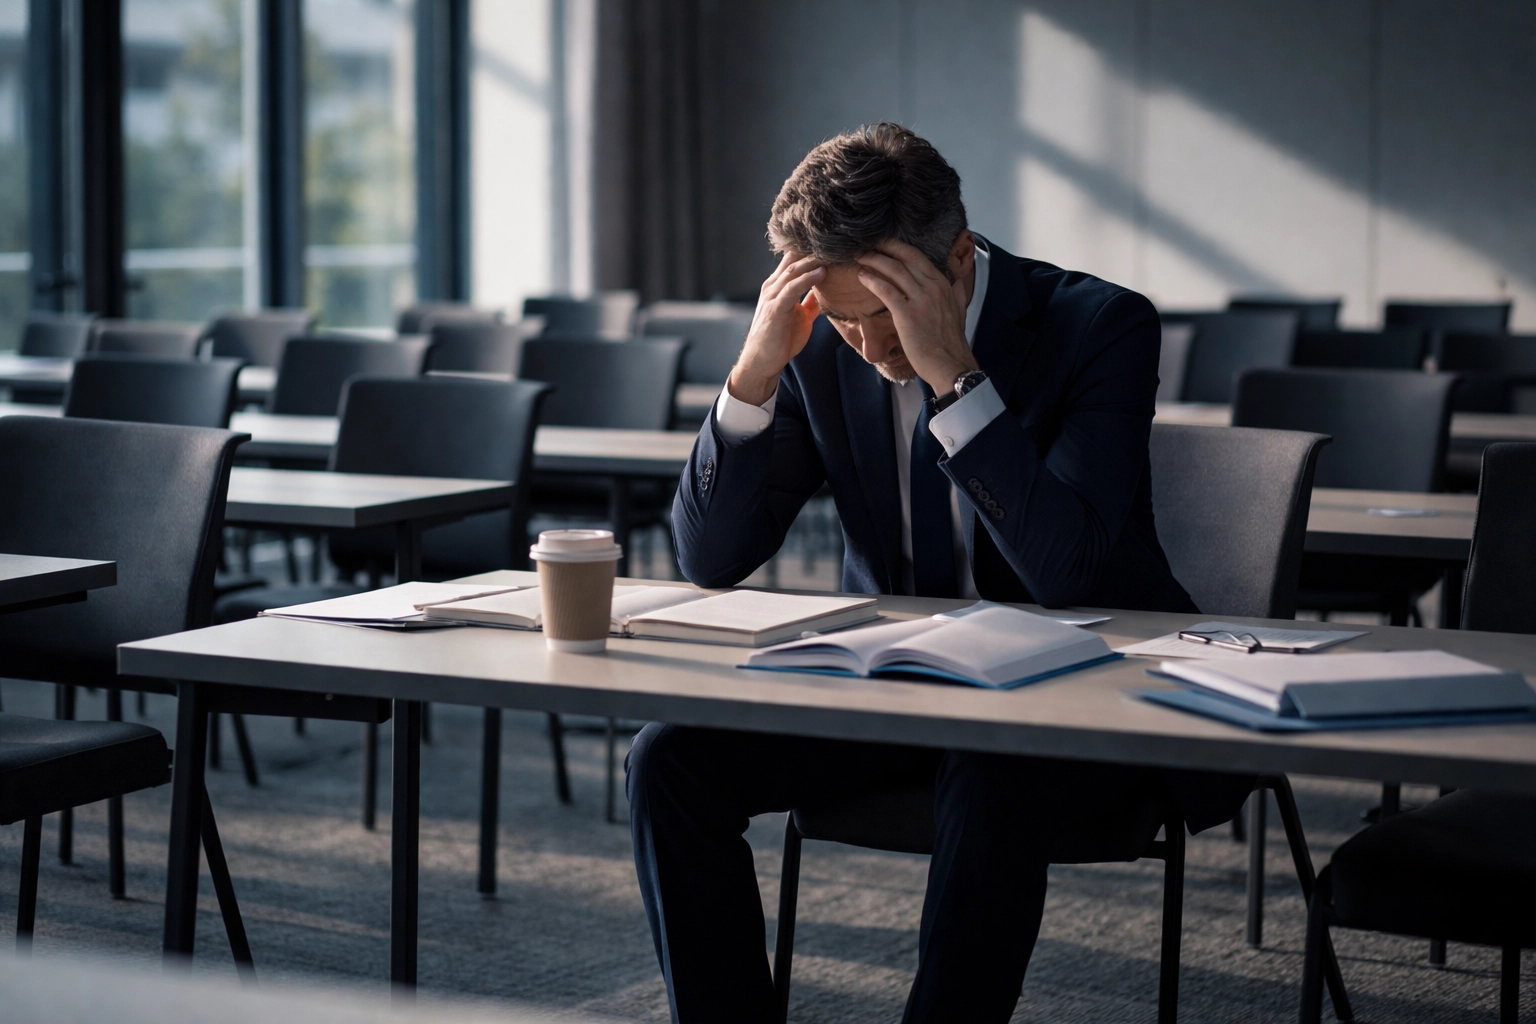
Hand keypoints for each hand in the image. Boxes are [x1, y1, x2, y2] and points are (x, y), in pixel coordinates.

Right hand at [727, 253, 824, 405]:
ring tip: (833, 253)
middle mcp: (773, 286)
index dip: (812, 251)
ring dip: (813, 260)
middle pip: (794, 259)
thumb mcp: (800, 317)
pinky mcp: (775, 308)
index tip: (834, 245)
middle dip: (814, 250)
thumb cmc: (780, 340)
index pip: (794, 259)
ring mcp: (772, 296)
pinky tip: (822, 272)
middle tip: (837, 243)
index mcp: (778, 286)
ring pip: (793, 270)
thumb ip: (809, 303)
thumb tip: (823, 293)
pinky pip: (792, 288)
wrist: (763, 361)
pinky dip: (808, 278)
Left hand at [856, 240, 976, 392]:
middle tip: (867, 243)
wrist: (950, 364)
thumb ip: (958, 294)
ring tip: (860, 256)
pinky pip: (886, 290)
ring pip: (894, 270)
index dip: (899, 247)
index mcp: (943, 284)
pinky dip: (872, 280)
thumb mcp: (960, 312)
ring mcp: (921, 300)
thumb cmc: (951, 343)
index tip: (885, 244)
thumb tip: (959, 282)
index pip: (918, 257)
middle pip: (905, 258)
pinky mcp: (907, 315)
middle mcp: (933, 288)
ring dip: (874, 260)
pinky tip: (862, 276)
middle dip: (884, 247)